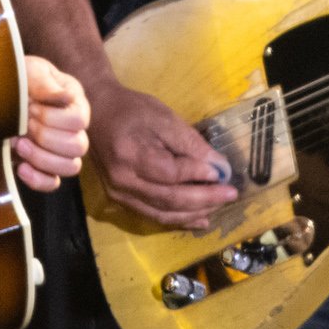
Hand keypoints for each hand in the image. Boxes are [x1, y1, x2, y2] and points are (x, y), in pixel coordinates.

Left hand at [12, 55, 90, 192]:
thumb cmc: (18, 78)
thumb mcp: (30, 72)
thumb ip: (46, 84)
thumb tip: (67, 97)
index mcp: (74, 103)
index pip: (79, 120)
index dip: (54, 118)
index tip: (31, 108)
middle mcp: (73, 129)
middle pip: (78, 146)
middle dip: (46, 137)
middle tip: (24, 125)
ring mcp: (60, 151)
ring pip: (70, 167)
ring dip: (42, 158)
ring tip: (19, 144)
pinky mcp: (44, 167)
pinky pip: (53, 183)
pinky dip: (38, 179)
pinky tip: (20, 167)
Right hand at [87, 81, 239, 228]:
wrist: (97, 113)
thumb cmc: (132, 110)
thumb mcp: (163, 117)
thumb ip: (190, 143)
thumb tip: (218, 167)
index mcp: (131, 154)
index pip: (171, 174)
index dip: (198, 175)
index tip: (221, 173)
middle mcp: (122, 181)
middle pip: (169, 199)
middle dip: (204, 199)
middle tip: (231, 194)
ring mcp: (119, 194)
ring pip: (162, 213)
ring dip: (194, 213)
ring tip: (219, 207)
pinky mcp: (121, 200)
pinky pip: (153, 215)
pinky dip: (178, 219)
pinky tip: (198, 218)